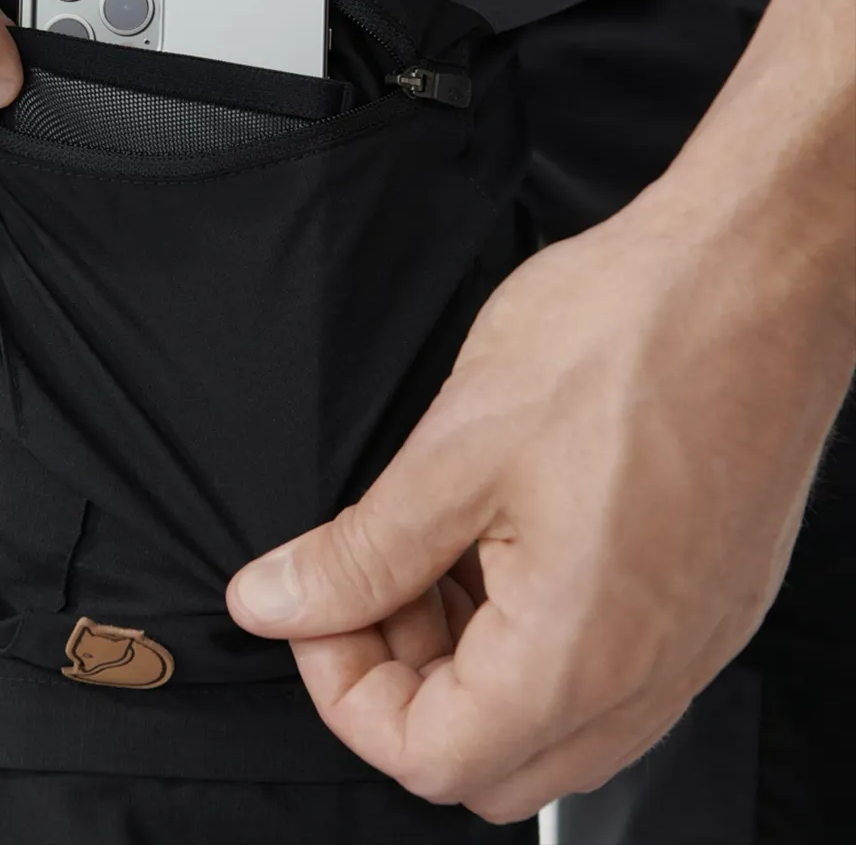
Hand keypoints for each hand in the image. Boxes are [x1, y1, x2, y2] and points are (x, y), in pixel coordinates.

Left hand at [227, 184, 852, 821]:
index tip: (316, 608)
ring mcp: (685, 645)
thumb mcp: (457, 449)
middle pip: (485, 758)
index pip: (428, 756)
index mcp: (577, 655)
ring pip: (540, 718)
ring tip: (427, 549)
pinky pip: (595, 667)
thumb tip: (277, 600)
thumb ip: (360, 552)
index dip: (342, 689)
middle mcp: (646, 676)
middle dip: (398, 680)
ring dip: (459, 655)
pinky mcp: (702, 601)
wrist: (754, 272)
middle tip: (368, 583)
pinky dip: (522, 630)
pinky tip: (493, 542)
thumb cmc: (630, 337)